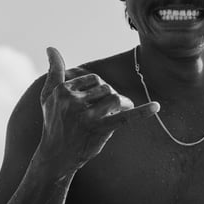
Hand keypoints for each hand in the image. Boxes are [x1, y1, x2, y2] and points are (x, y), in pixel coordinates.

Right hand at [38, 47, 158, 170]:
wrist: (55, 156)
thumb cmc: (53, 122)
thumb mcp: (48, 96)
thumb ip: (53, 70)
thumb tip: (51, 47)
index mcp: (63, 91)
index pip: (94, 79)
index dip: (99, 89)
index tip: (94, 101)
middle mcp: (74, 102)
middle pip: (106, 88)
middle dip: (110, 97)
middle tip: (105, 111)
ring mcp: (87, 117)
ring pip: (114, 98)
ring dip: (121, 104)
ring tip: (118, 111)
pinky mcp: (99, 130)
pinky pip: (124, 118)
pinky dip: (142, 112)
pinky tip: (156, 106)